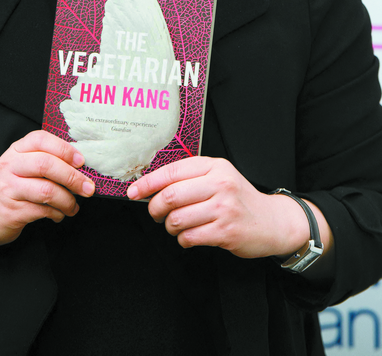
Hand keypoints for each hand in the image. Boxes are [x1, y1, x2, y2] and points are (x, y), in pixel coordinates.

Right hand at [0, 131, 94, 250]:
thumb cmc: (13, 186)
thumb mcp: (23, 166)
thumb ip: (46, 159)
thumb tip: (81, 166)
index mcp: (16, 150)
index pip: (41, 139)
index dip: (64, 149)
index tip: (81, 161)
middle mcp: (10, 166)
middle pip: (46, 164)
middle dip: (72, 177)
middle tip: (88, 188)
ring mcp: (8, 188)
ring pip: (47, 191)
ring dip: (67, 200)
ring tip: (73, 206)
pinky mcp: (11, 211)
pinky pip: (42, 211)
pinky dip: (57, 213)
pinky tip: (59, 214)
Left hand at [127, 157, 313, 258]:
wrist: (272, 221)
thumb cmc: (238, 198)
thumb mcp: (219, 176)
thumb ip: (190, 177)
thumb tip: (151, 185)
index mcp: (214, 166)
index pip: (172, 171)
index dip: (147, 183)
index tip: (134, 192)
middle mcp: (219, 184)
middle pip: (171, 196)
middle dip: (155, 208)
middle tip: (156, 214)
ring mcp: (223, 208)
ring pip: (178, 218)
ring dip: (170, 227)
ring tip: (175, 227)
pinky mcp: (226, 231)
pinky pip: (190, 237)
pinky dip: (183, 240)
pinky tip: (189, 237)